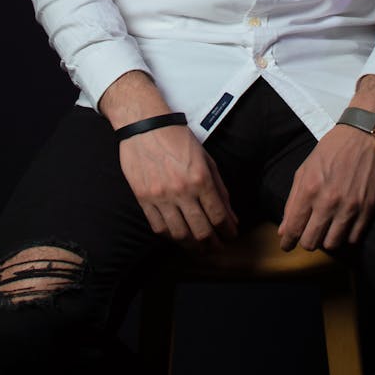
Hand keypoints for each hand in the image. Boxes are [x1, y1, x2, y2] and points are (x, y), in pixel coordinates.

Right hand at [118, 124, 238, 250]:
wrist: (144, 125)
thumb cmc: (177, 138)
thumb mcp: (206, 158)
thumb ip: (219, 188)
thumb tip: (231, 215)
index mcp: (200, 178)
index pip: (218, 216)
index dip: (227, 231)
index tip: (231, 236)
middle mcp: (182, 190)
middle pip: (201, 231)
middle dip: (213, 245)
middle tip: (217, 248)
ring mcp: (161, 196)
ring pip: (179, 234)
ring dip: (192, 246)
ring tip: (199, 248)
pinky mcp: (143, 198)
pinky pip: (158, 227)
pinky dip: (170, 237)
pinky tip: (178, 236)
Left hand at [277, 124, 374, 251]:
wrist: (365, 135)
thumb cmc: (333, 149)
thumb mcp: (305, 168)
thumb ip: (293, 200)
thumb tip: (284, 229)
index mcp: (310, 188)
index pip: (293, 228)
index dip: (287, 241)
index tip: (287, 244)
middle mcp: (328, 201)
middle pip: (311, 242)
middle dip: (306, 241)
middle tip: (308, 233)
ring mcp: (350, 206)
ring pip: (332, 244)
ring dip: (327, 239)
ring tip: (327, 228)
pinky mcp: (368, 208)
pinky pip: (353, 238)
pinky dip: (346, 235)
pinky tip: (343, 224)